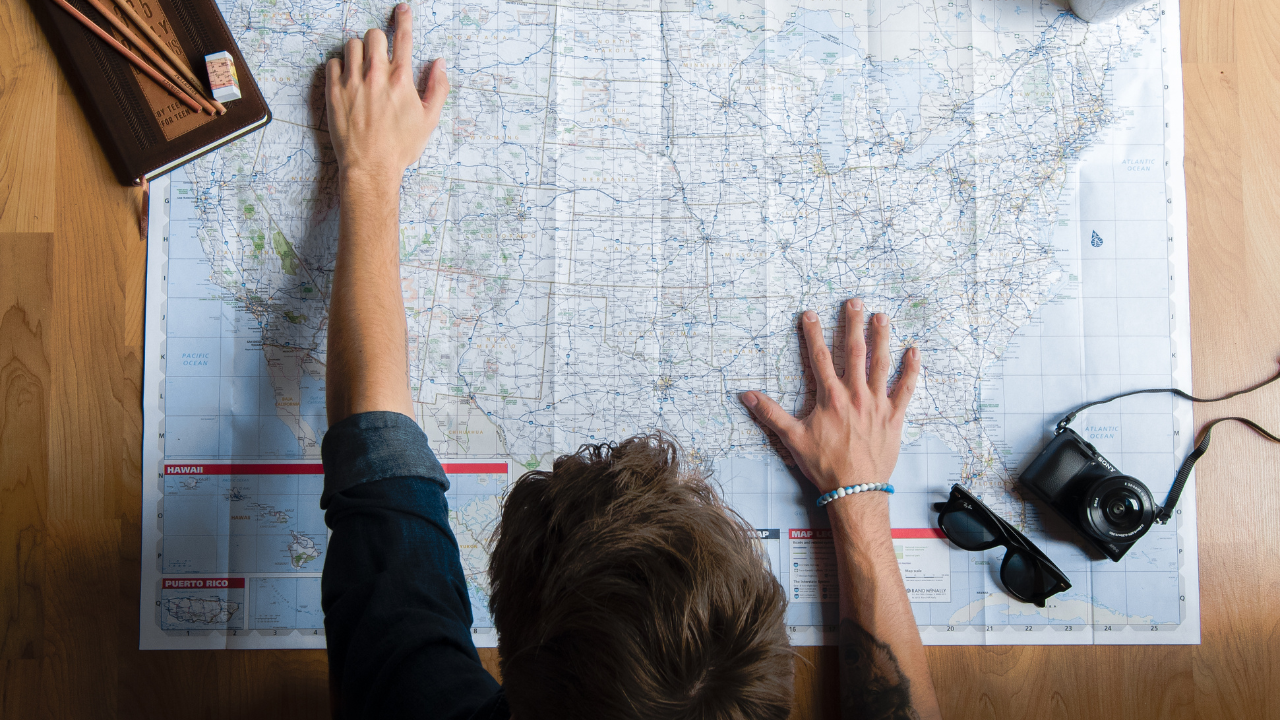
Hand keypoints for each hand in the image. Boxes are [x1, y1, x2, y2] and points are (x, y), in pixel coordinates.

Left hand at [325, 3, 448, 184]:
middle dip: (378, 40)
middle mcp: (375, 75)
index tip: (402, 10)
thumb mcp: (429, 120)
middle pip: (373, 35)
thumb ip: (437, 88)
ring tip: (363, 67)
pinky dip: (340, 65)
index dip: (404, 19)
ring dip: (359, 51)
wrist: (370, 167)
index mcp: (401, 79)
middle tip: (380, 55)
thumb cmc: (400, 147)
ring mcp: (352, 82)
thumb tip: (440, 65)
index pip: (403, 38)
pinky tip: (347, 78)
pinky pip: (333, 62)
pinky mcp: (334, 92)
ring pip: (351, 44)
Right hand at [741, 298, 919, 494]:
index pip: (820, 356)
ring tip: (882, 316)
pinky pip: (906, 388)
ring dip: (882, 338)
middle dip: (853, 324)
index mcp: (830, 397)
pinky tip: (915, 351)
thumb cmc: (824, 465)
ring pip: (881, 363)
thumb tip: (746, 395)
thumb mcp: (792, 438)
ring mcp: (877, 404)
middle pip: (855, 351)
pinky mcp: (894, 416)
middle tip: (854, 302)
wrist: (854, 489)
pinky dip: (911, 370)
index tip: (810, 314)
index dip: (813, 333)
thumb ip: (770, 413)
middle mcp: (855, 395)